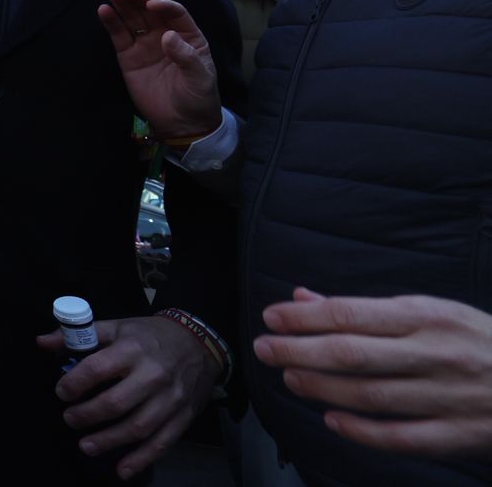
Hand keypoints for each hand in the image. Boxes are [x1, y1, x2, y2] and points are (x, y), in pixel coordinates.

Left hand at [40, 315, 219, 478]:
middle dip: (88, 415)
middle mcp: (153, 375)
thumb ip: (80, 335)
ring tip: (86, 446)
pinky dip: (142, 460)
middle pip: (117, 402)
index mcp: (132, 348)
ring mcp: (170, 399)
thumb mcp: (117, 326)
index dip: (75, 383)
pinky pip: (162, 442)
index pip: (98, 368)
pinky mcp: (183, 417)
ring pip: (138, 427)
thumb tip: (42, 342)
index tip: (61, 393)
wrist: (199, 343)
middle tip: (70, 419)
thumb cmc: (150, 336)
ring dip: (109, 441)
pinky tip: (122, 470)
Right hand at [99, 0, 220, 139]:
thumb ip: (186, 57)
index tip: (152, 5)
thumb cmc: (199, 98)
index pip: (175, 13)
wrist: (182, 124)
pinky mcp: (128, 57)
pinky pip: (119, 36)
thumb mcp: (200, 79)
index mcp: (188, 36)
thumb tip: (167, 36)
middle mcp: (165, 35)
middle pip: (150, 11)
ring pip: (132, 19)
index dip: (164, 5)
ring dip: (122, 4)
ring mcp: (145, 45)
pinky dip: (111, 23)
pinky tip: (104, 10)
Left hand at [255, 288, 491, 458]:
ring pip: (371, 395)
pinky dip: (362, 431)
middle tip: (264, 348)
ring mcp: (449, 397)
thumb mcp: (430, 312)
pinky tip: (332, 420)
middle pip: (353, 354)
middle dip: (299, 350)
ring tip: (290, 377)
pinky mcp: (460, 434)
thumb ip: (367, 309)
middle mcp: (437, 354)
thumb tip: (303, 298)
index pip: (352, 314)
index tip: (271, 318)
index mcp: (427, 316)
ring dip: (321, 387)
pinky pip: (402, 437)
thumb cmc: (476, 342)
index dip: (305, 318)